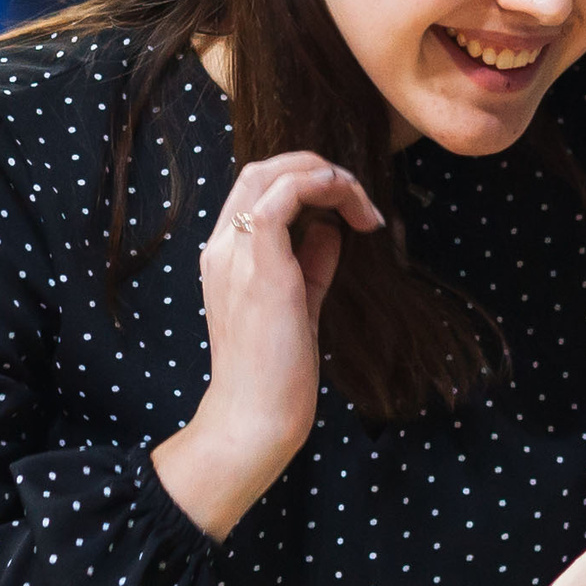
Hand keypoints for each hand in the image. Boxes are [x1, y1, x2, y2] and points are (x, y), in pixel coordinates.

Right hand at [151, 152, 384, 538]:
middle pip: (262, 169)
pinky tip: (354, 211)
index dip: (306, 183)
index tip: (350, 211)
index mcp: (226, 255)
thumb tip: (332, 229)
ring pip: (272, 174)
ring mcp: (236, 253)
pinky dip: (322, 188)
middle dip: (316, 168)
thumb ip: (311, 264)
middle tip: (360, 198)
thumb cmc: (276, 372)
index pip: (258, 189)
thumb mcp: (300, 305)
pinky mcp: (261, 266)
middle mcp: (223, 247)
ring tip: (363, 205)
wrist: (255, 417)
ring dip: (326, 176)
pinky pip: (285, 196)